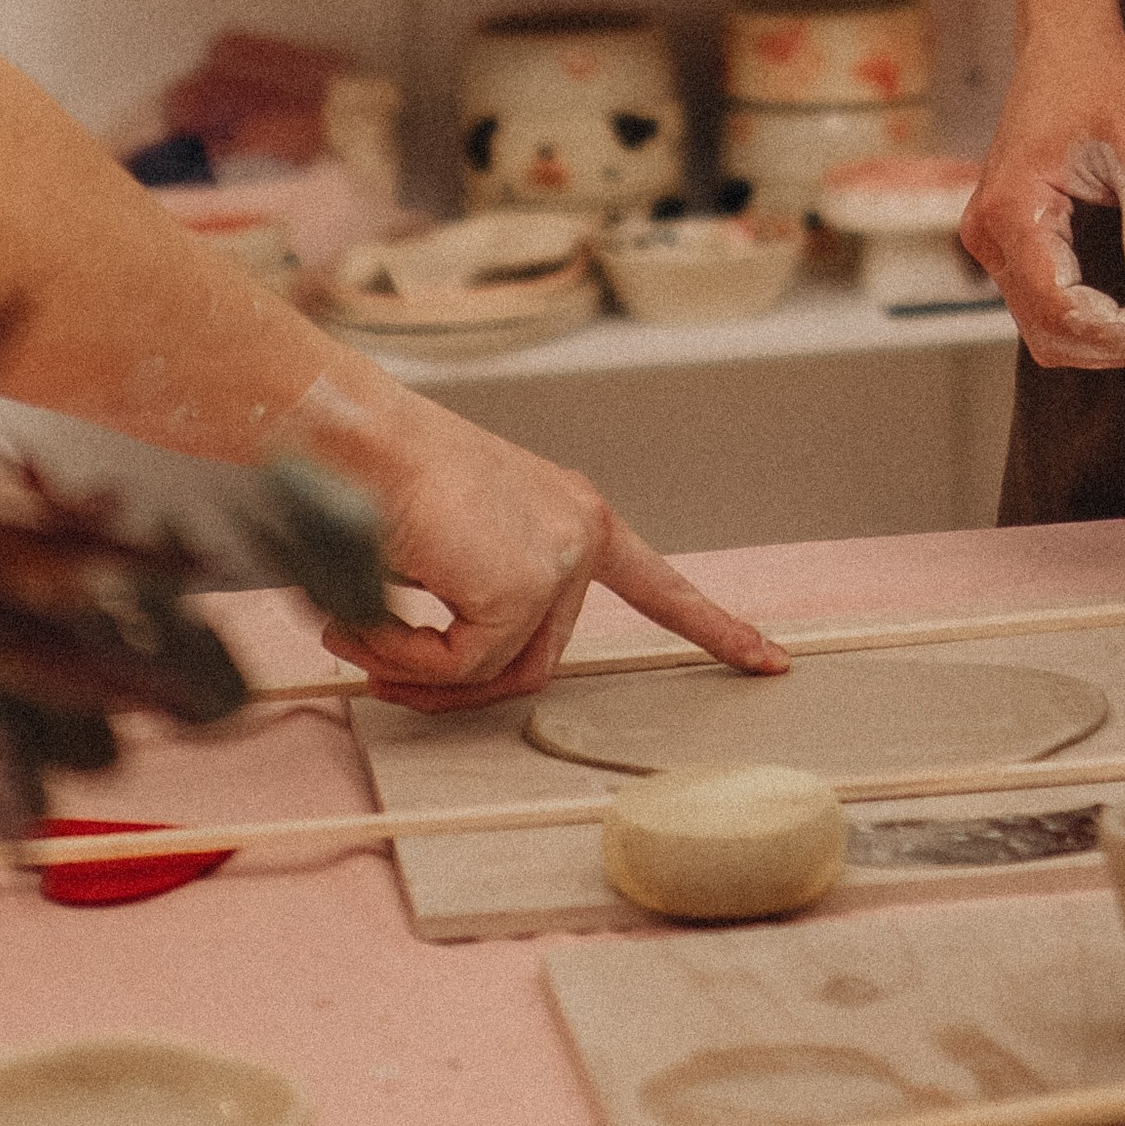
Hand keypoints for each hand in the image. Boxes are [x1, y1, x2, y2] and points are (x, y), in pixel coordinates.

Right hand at [306, 393, 788, 711]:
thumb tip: (453, 681)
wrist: (354, 439)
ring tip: (355, 641)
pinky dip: (402, 661)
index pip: (660, 585)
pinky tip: (362, 627)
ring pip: (498, 673)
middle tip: (380, 678)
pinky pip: (461, 668)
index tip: (769, 660)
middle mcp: (579, 534)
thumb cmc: (385, 480)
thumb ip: (479, 604)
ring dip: (416, 675)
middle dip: (450, 686)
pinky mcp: (521, 586)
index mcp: (573, 516)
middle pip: (537, 660)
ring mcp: (559, 559)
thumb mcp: (453, 546)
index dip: (712, 626)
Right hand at [960, 16, 1124, 369]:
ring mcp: (991, 236)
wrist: (1067, 39)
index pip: (1062, 310)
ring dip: (1103, 337)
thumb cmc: (1104, 81)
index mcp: (1014, 210)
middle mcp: (987, 232)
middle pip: (1048, 331)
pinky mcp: (1007, 236)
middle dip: (1116, 344)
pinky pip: (1040, 301)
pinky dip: (1087, 317)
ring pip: (1042, 326)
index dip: (1122, 334)